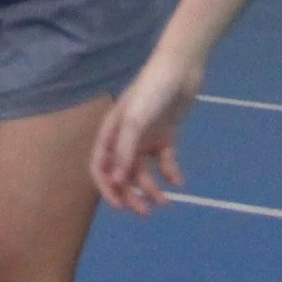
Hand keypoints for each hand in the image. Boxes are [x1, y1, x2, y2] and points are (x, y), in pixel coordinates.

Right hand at [91, 49, 203, 214]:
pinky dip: (170, 173)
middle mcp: (125, 137)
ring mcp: (146, 137)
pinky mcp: (166, 135)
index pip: (100, 167)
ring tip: (164, 202)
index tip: (120, 206)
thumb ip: (124, 151)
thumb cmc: (152, 91)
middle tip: (145, 212)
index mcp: (111, 132)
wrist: (181, 69)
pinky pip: (165, 160)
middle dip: (131, 194)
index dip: (107, 188)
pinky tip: (179, 182)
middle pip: (123, 174)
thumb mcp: (134, 121)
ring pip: (144, 171)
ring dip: (151, 188)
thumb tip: (116, 180)